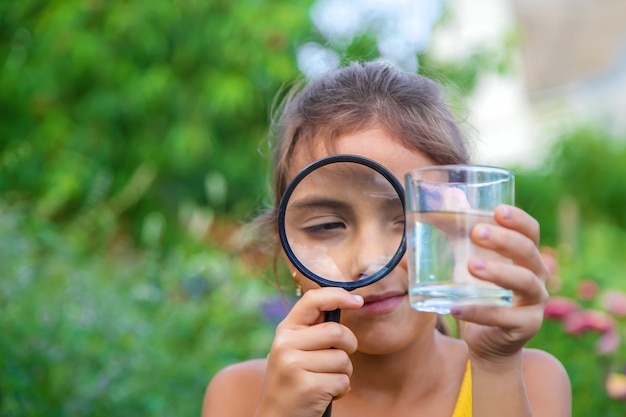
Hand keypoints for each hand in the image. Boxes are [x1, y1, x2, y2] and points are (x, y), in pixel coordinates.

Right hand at [255, 287, 363, 416]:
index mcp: (285, 331)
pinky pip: (343, 381)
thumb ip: (312, 329)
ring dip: (343, 374)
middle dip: (348, 347)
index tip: (358, 301)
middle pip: (337, 332)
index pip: (312, 300)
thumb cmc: (292, 382)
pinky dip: (340, 391)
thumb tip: (346, 302)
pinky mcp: (307, 387)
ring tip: (324, 382)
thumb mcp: (293, 350)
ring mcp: (294, 365)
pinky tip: (323, 396)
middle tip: (338, 361)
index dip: (338, 295)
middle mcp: (286, 344)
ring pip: (343, 359)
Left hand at [450, 205, 549, 363]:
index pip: (530, 232)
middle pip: (528, 252)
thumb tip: (428, 215)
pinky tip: (455, 308)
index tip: (497, 210)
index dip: (518, 220)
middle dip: (504, 240)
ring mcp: (535, 303)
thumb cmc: (478, 295)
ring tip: (471, 265)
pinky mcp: (526, 326)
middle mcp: (537, 277)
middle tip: (477, 233)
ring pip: (524, 282)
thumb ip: (457, 242)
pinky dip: (478, 312)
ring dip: (498, 271)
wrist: (488, 342)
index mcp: (526, 257)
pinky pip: (503, 317)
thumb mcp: (469, 266)